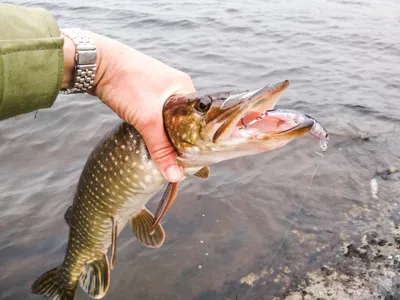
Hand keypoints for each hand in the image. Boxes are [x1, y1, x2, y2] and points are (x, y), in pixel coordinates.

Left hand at [62, 32, 195, 182]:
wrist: (95, 63)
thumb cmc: (126, 84)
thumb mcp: (147, 119)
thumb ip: (161, 148)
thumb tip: (175, 176)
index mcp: (185, 88)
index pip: (197, 121)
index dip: (193, 142)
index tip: (189, 161)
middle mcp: (176, 87)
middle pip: (182, 121)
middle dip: (177, 140)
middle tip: (175, 161)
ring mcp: (159, 89)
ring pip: (167, 119)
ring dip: (163, 134)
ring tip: (163, 153)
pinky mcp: (144, 93)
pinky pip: (154, 115)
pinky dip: (153, 127)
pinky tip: (150, 138)